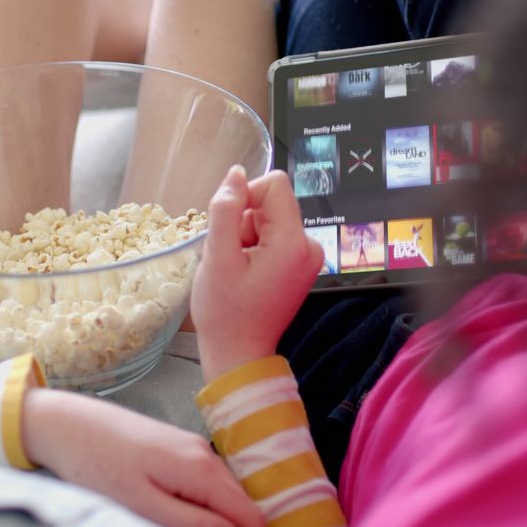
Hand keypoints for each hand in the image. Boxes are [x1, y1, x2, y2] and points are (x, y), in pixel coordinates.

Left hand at [21, 389, 268, 526]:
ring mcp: (193, 448)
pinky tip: (200, 521)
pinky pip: (210, 481)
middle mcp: (204, 454)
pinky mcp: (180, 447)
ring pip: (227, 492)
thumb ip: (190, 521)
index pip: (247, 512)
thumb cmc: (99, 464)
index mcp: (199, 469)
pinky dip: (214, 505)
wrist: (71, 424)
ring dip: (230, 521)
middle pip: (242, 502)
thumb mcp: (142, 503)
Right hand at [191, 166, 322, 379]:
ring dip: (247, 236)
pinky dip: (256, 248)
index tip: (230, 230)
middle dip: (244, 221)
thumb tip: (236, 173)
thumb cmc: (226, 312)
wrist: (239, 353)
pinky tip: (247, 273)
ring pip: (269, 218)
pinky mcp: (300, 264)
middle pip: (272, 201)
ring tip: (238, 269)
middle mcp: (309, 245)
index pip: (274, 184)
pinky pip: (275, 235)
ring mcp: (308, 256)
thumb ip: (225, 209)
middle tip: (232, 257)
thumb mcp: (216, 257)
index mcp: (294, 242)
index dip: (245, 197)